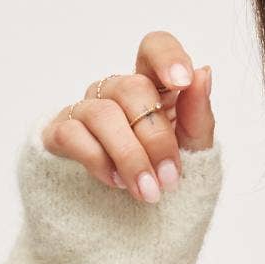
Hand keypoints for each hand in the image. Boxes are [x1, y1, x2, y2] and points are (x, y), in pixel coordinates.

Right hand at [38, 28, 216, 200]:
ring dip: (130, 157)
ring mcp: (86, 109)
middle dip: (155, 138)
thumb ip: (198, 115)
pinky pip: (73, 135)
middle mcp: (117, 90)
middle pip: (131, 88)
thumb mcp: (194, 150)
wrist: (137, 216)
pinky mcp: (60, 133)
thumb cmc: (165, 174)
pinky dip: (98, 162)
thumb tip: (203, 71)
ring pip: (103, 114)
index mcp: (154, 85)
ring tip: (148, 192)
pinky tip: (116, 182)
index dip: (167, 56)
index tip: (183, 82)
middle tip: (170, 178)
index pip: (154, 47)